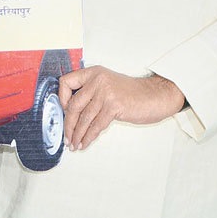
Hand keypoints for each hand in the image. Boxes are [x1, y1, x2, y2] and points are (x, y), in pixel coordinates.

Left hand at [58, 66, 184, 150]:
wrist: (155, 95)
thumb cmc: (132, 93)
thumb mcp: (107, 84)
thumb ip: (91, 92)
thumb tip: (72, 111)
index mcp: (93, 73)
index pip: (66, 81)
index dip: (61, 98)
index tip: (64, 111)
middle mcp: (97, 80)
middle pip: (74, 105)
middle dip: (68, 124)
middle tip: (67, 136)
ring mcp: (105, 93)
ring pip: (84, 118)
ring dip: (77, 134)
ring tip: (74, 144)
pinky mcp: (114, 106)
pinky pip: (96, 125)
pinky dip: (89, 137)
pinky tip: (85, 143)